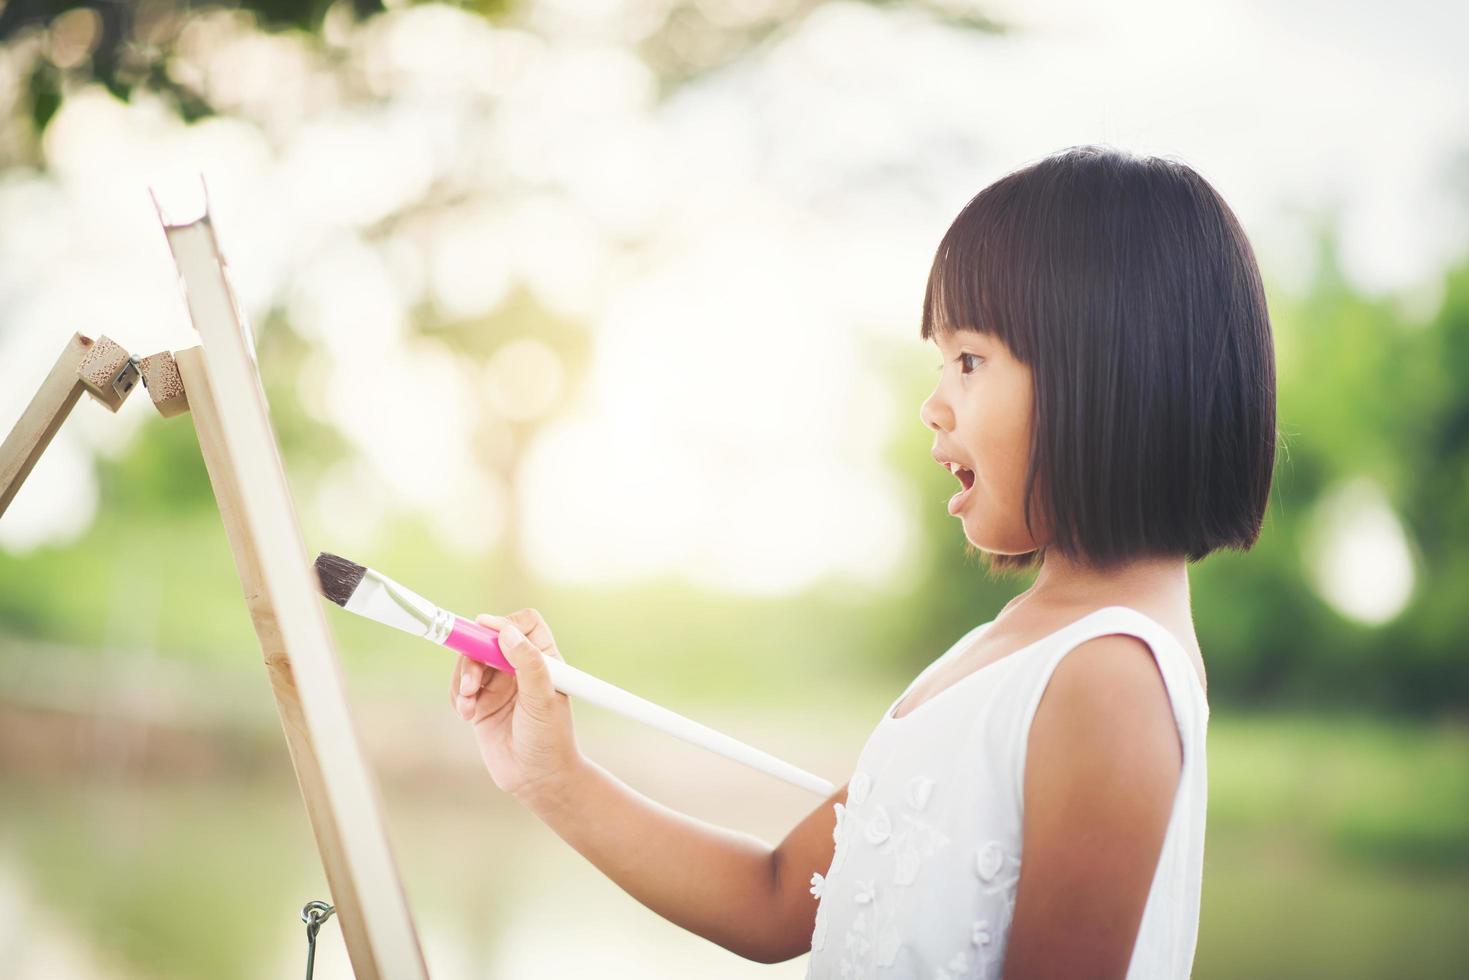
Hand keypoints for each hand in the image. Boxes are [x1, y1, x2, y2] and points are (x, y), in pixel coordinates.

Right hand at [450, 607, 582, 803]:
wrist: (535, 779)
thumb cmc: (549, 739)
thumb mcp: (542, 698)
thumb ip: (527, 663)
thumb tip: (506, 631)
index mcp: (543, 659)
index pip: (524, 624)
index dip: (505, 623)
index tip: (488, 634)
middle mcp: (519, 668)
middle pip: (488, 640)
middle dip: (474, 657)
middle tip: (471, 683)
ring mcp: (498, 685)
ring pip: (470, 663)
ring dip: (463, 681)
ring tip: (470, 705)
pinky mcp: (481, 703)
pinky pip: (460, 688)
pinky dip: (459, 698)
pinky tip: (467, 716)